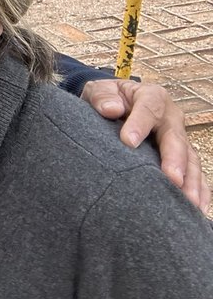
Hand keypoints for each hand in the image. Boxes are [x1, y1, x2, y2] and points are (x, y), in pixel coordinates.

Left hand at [81, 77, 208, 210]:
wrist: (111, 103)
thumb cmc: (106, 98)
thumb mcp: (99, 91)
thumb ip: (102, 97)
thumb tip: (111, 109)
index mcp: (151, 97)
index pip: (148, 110)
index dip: (139, 125)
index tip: (128, 142)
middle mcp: (170, 118)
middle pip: (175, 139)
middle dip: (175, 160)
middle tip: (172, 179)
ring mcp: (178, 138)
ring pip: (190, 159)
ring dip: (191, 181)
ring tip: (189, 202)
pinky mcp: (180, 157)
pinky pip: (193, 174)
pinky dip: (198, 190)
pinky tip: (197, 208)